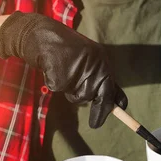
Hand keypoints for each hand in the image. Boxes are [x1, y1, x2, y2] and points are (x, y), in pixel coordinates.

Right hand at [0, 12, 126, 127]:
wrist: (41, 35)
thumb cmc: (66, 50)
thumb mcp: (91, 61)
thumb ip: (102, 79)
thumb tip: (119, 103)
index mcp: (102, 62)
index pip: (111, 89)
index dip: (111, 106)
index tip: (113, 118)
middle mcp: (92, 67)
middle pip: (96, 96)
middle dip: (98, 112)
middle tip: (95, 125)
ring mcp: (76, 72)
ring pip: (77, 97)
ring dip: (70, 91)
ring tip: (64, 72)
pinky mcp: (60, 78)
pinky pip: (59, 90)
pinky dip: (55, 84)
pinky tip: (53, 70)